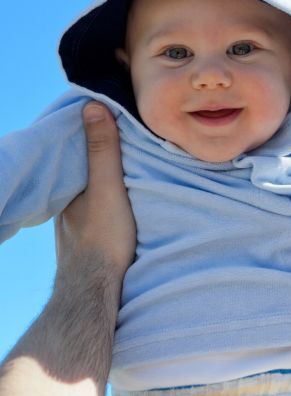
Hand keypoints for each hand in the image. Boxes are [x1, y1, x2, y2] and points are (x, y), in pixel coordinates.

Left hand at [55, 101, 135, 283]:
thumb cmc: (103, 238)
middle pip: (80, 168)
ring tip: (122, 161)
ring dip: (100, 175)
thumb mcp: (107, 187)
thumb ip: (102, 150)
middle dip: (95, 151)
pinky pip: (92, 207)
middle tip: (119, 133)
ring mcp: (72, 222)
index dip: (88, 129)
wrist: (95, 290)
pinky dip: (103, 196)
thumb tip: (93, 106)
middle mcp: (64, 202)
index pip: (73, 146)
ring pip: (86, 189)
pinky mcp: (85, 237)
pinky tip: (116, 198)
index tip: (105, 113)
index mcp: (67, 185)